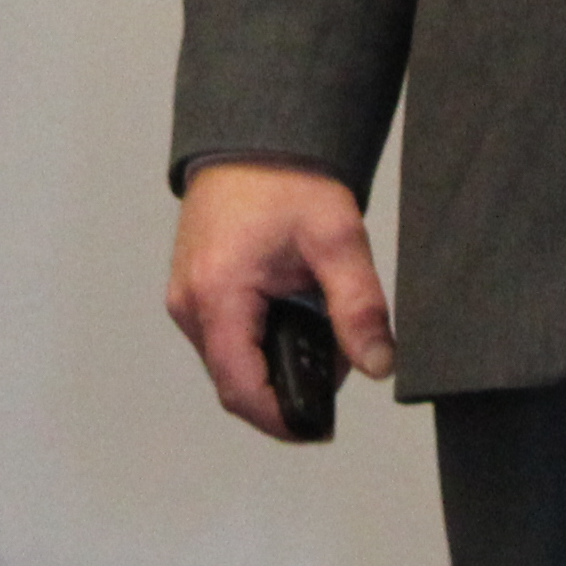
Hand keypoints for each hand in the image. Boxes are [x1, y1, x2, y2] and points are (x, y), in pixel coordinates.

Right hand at [165, 162, 396, 438]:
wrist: (254, 138)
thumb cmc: (286, 180)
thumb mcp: (337, 239)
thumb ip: (360, 307)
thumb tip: (379, 363)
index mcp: (218, 294)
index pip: (242, 390)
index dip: (282, 419)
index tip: (320, 427)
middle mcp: (190, 304)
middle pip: (235, 383)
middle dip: (288, 386)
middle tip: (337, 355)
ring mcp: (186, 300)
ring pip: (229, 364)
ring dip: (275, 363)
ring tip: (321, 326)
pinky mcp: (193, 293)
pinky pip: (224, 340)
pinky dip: (261, 342)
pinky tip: (296, 312)